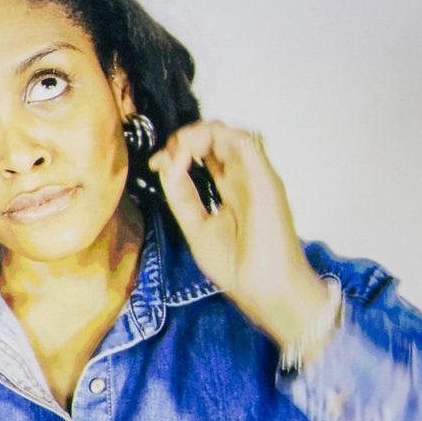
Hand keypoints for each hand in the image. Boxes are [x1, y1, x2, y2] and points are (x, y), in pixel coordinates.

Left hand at [149, 120, 329, 348]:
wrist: (265, 289)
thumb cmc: (239, 267)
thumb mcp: (196, 228)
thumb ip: (181, 196)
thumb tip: (165, 164)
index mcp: (231, 189)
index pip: (207, 153)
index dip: (179, 151)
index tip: (156, 163)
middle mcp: (245, 177)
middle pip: (215, 137)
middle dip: (184, 138)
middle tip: (165, 155)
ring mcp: (256, 174)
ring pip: (228, 131)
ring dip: (197, 133)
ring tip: (179, 151)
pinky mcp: (264, 176)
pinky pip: (242, 140)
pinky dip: (212, 138)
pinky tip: (191, 154)